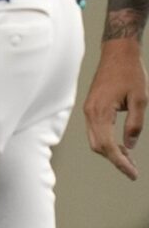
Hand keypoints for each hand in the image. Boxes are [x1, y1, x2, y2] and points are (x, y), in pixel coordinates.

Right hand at [85, 44, 147, 180]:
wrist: (118, 53)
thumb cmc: (130, 73)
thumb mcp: (140, 100)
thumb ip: (134, 124)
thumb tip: (130, 146)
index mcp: (100, 112)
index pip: (108, 146)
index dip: (120, 162)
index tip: (132, 173)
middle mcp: (90, 113)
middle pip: (98, 146)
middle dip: (115, 160)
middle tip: (132, 169)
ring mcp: (89, 111)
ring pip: (95, 140)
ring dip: (111, 152)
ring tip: (129, 158)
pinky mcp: (91, 108)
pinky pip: (95, 131)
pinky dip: (107, 141)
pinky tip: (121, 144)